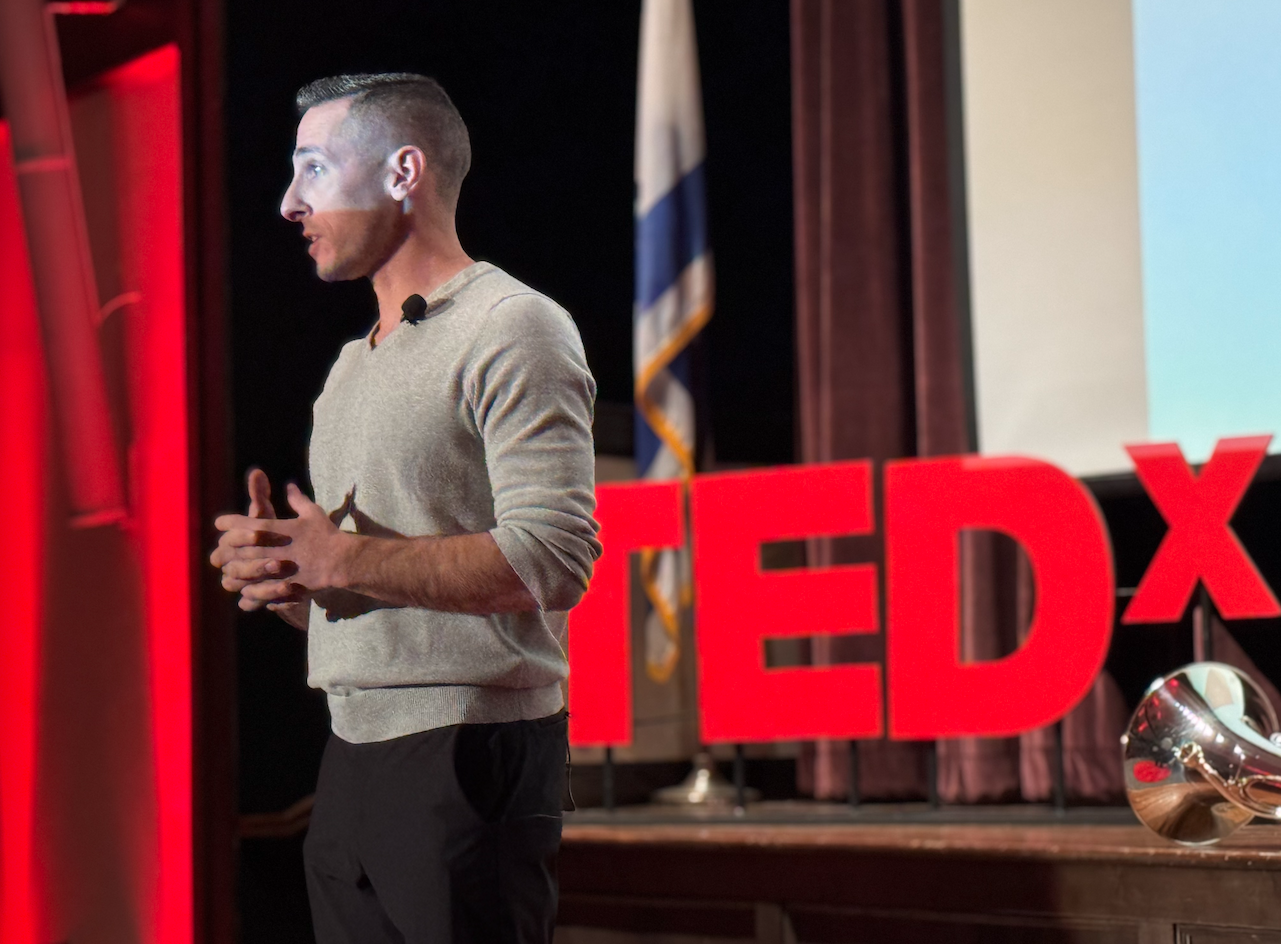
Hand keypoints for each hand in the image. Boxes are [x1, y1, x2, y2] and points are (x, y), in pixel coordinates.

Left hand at [213, 483, 350, 609]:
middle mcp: (269, 549)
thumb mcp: (312, 513)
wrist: (342, 561)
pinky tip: (244, 594)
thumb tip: (290, 486)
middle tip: (217, 553)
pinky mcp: (280, 587)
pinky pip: (256, 593)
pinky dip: (248, 594)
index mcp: (273, 529)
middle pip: (233, 550)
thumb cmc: (327, 535)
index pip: (239, 524)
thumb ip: (297, 500)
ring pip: (240, 573)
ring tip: (228, 574)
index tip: (220, 524)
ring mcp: (273, 570)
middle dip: (222, 551)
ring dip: (231, 573)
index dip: (226, 523)